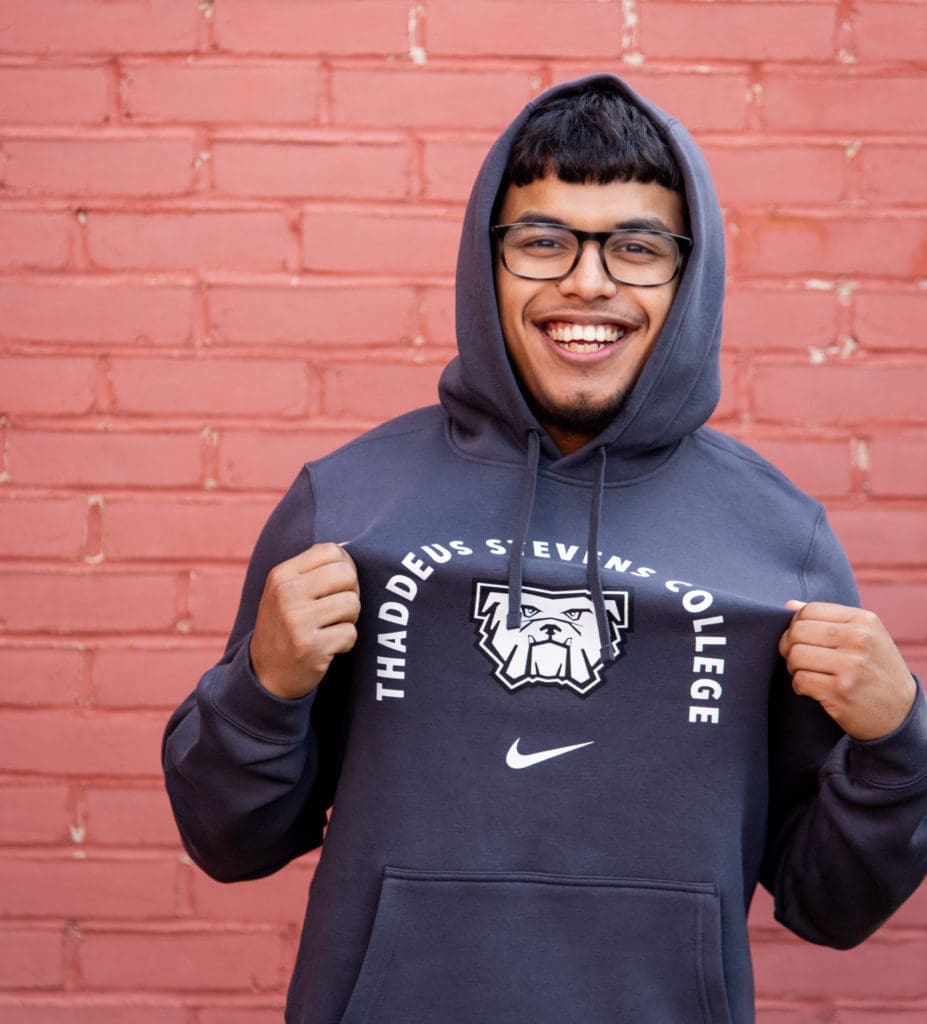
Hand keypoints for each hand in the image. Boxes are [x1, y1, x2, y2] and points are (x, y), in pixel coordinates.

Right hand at [249, 543, 360, 699]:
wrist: (265, 675)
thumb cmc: (287, 625)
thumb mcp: (287, 591)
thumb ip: (314, 569)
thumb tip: (348, 544)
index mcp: (281, 574)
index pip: (331, 551)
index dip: (344, 567)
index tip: (336, 586)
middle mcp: (286, 594)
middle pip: (347, 574)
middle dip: (351, 593)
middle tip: (338, 609)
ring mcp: (297, 621)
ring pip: (352, 604)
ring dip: (349, 620)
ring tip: (330, 628)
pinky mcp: (310, 648)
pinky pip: (350, 633)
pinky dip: (345, 642)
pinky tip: (327, 647)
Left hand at [779, 601, 915, 740]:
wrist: (901, 713)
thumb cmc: (875, 670)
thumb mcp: (865, 637)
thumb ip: (829, 619)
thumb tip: (789, 604)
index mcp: (864, 620)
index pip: (809, 610)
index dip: (795, 625)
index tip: (801, 640)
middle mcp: (859, 639)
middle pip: (798, 631)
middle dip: (789, 646)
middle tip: (798, 659)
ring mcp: (851, 665)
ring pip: (795, 655)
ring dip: (793, 667)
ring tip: (806, 673)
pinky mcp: (841, 690)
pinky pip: (800, 680)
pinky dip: (799, 686)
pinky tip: (812, 689)